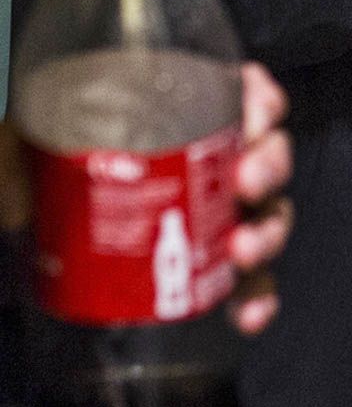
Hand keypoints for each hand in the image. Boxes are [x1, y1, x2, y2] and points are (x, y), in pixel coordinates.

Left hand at [2, 66, 291, 335]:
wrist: (15, 259)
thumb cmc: (25, 188)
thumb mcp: (24, 144)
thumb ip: (25, 137)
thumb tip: (14, 143)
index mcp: (168, 114)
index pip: (235, 91)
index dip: (259, 99)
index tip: (254, 113)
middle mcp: (198, 160)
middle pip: (264, 151)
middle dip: (270, 163)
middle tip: (246, 181)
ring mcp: (207, 217)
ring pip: (267, 214)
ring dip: (268, 230)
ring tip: (244, 250)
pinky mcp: (204, 273)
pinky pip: (247, 285)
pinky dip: (257, 298)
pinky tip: (247, 315)